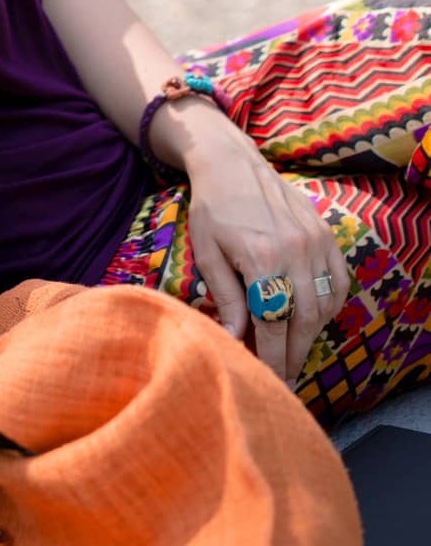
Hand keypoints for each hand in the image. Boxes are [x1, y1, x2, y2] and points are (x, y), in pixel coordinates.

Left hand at [183, 131, 350, 382]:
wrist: (231, 164)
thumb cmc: (211, 209)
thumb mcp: (207, 253)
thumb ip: (225, 298)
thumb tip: (234, 342)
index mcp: (262, 258)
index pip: (272, 325)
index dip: (271, 358)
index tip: (269, 382)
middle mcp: (295, 251)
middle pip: (302, 321)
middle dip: (293, 355)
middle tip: (284, 377)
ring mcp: (315, 242)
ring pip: (323, 306)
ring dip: (311, 335)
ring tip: (293, 351)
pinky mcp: (326, 234)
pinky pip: (338, 282)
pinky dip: (329, 305)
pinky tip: (311, 317)